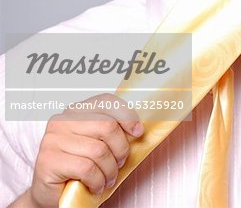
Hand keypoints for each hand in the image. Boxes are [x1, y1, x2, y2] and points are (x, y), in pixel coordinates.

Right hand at [27, 93, 143, 206]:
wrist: (53, 193)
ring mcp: (52, 139)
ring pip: (99, 151)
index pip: (106, 102)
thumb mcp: (101, 145)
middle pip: (107, 126)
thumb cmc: (81, 168)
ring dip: (110, 170)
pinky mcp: (48, 160)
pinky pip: (87, 168)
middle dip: (121, 149)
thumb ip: (114, 133)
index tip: (137, 132)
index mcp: (76, 111)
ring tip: (107, 178)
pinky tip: (96, 186)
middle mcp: (62, 121)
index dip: (127, 115)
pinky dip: (98, 181)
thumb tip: (139, 129)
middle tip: (119, 163)